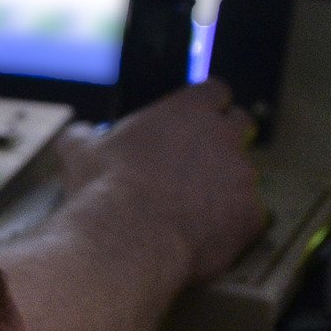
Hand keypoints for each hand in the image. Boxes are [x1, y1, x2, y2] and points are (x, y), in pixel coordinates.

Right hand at [54, 82, 265, 284]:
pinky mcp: (252, 215)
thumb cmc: (104, 191)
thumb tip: (78, 135)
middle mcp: (222, 136)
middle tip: (201, 162)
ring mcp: (242, 176)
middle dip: (227, 140)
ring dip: (225, 187)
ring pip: (244, 175)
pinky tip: (206, 235)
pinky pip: (250, 217)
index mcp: (186, 111)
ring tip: (195, 209)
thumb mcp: (80, 152)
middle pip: (242, 124)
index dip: (206, 106)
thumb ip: (85, 135)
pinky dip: (233, 225)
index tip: (196, 120)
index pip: (215, 91)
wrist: (127, 239)